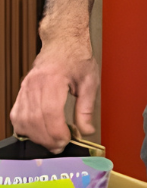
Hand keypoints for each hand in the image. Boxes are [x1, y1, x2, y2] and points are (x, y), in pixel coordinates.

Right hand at [10, 36, 98, 150]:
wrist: (62, 41)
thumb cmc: (77, 57)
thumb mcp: (90, 81)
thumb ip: (86, 108)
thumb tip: (86, 131)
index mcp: (53, 79)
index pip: (49, 111)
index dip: (56, 131)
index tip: (66, 140)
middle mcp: (35, 84)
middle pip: (34, 119)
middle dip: (47, 138)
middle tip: (60, 146)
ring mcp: (25, 88)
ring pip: (23, 119)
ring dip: (36, 136)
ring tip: (50, 142)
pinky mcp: (21, 91)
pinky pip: (16, 114)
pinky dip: (24, 128)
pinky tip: (36, 134)